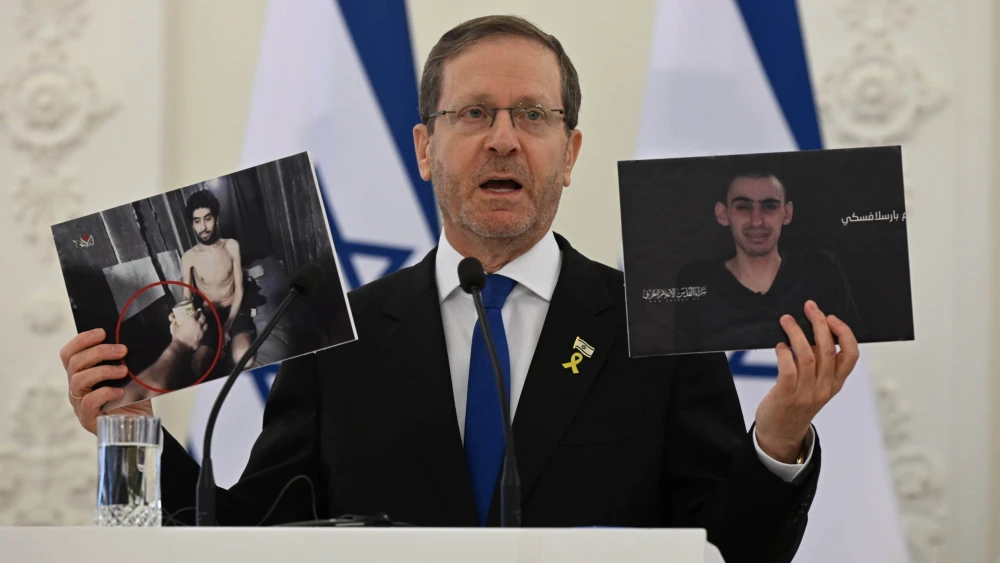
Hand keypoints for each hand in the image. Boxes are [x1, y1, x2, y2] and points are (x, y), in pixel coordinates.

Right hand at [60, 328, 152, 434]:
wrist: (141, 426)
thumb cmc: (134, 399)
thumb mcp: (130, 374)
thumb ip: (124, 360)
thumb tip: (132, 339)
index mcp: (82, 374)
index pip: (69, 354)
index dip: (82, 340)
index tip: (103, 332)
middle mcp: (77, 388)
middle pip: (74, 363)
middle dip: (99, 352)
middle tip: (123, 350)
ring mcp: (80, 405)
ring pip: (78, 380)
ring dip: (103, 370)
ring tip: (123, 371)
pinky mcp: (88, 419)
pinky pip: (88, 401)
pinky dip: (105, 393)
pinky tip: (120, 392)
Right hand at [169, 309, 207, 350]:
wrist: (182, 346)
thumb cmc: (177, 336)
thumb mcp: (174, 327)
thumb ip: (175, 321)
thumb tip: (174, 319)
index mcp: (191, 319)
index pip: (197, 312)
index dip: (197, 311)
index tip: (198, 310)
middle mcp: (198, 323)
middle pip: (203, 317)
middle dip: (203, 315)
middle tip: (201, 315)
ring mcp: (202, 330)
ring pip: (206, 324)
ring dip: (205, 322)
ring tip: (203, 322)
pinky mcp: (203, 336)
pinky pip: (206, 331)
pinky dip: (205, 329)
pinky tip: (203, 329)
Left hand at [754, 300, 859, 462]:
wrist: (781, 433)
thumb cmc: (797, 402)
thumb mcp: (817, 385)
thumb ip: (819, 363)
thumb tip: (811, 332)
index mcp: (836, 382)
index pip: (851, 355)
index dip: (844, 333)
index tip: (831, 317)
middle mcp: (825, 387)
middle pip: (827, 349)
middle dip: (819, 324)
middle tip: (809, 307)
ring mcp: (806, 393)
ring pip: (806, 356)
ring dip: (796, 333)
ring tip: (787, 320)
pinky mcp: (786, 396)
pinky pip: (788, 370)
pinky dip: (784, 353)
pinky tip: (779, 345)